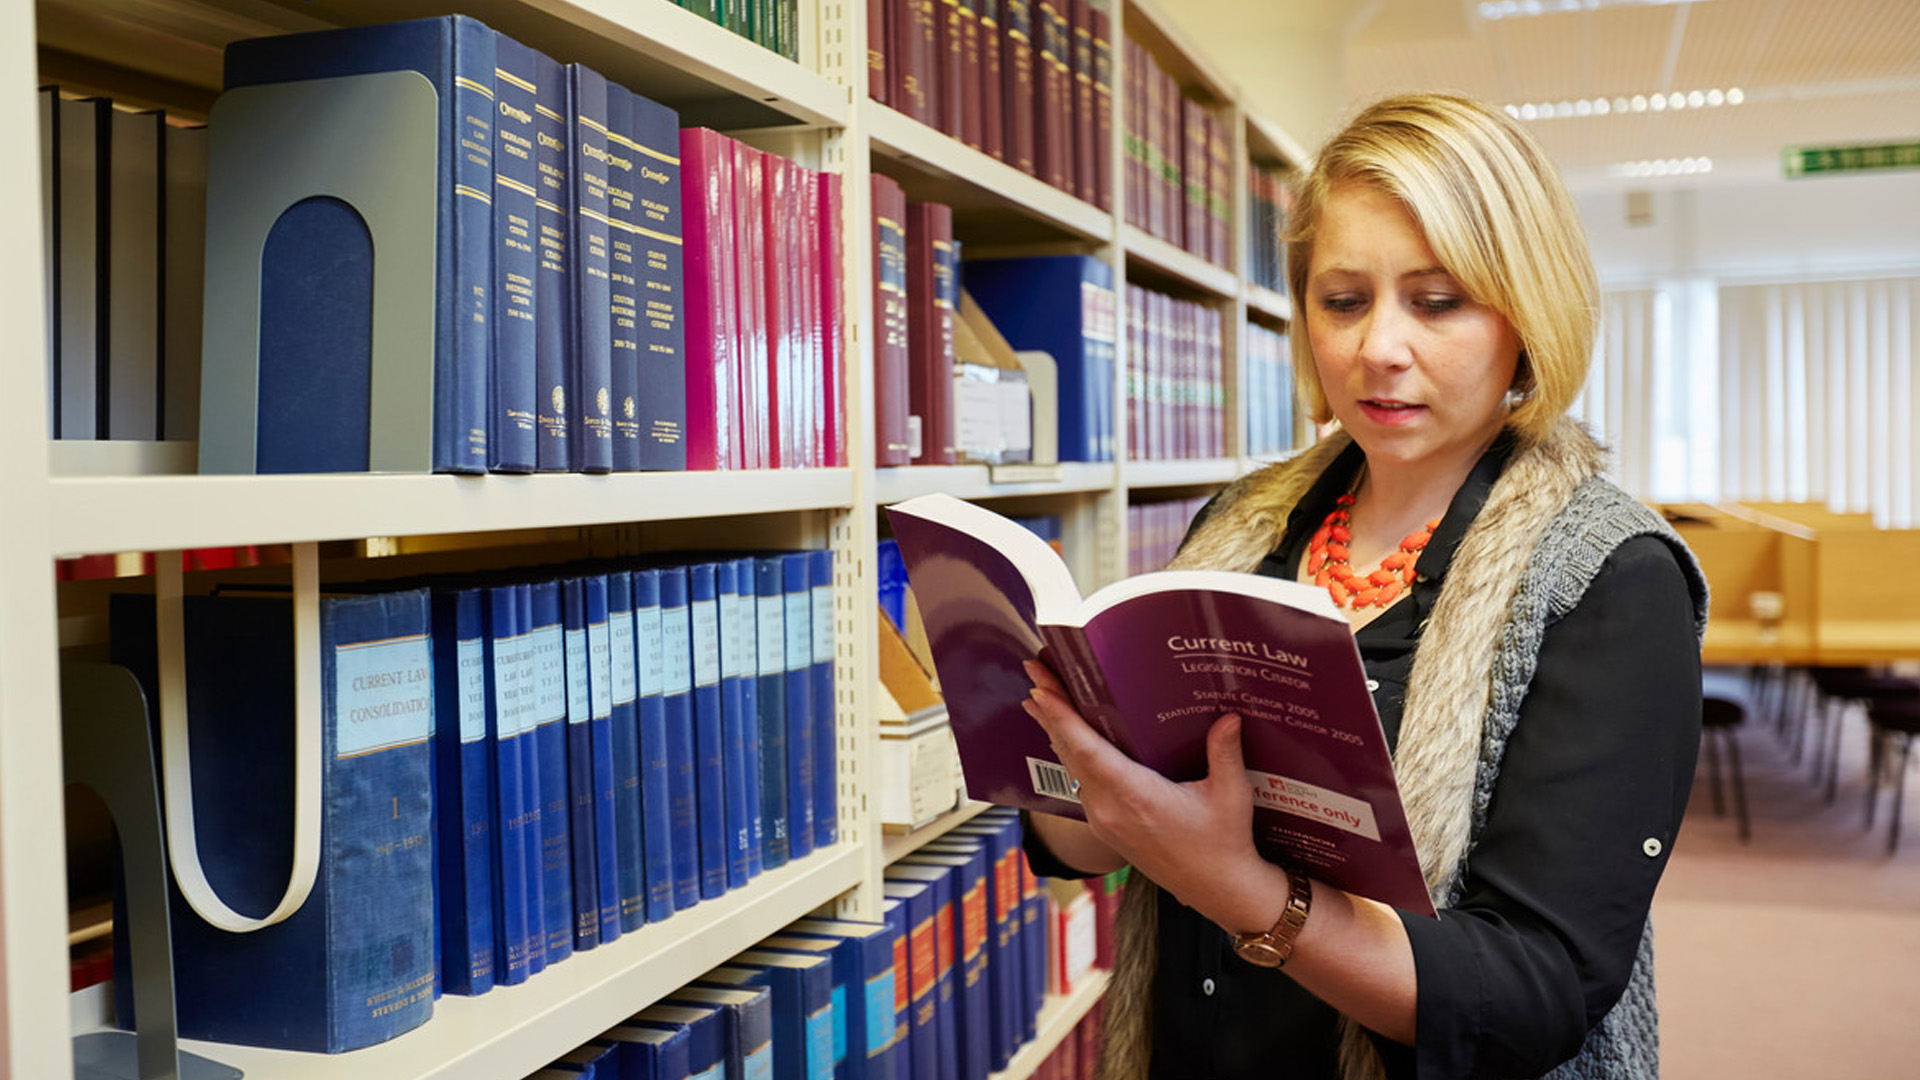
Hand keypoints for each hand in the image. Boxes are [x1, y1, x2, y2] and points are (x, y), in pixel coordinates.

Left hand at [1021, 659, 1262, 915]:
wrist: (1218, 890)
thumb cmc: (1224, 844)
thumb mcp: (1231, 795)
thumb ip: (1224, 753)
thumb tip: (1228, 715)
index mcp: (1135, 797)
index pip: (1088, 750)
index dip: (1062, 717)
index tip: (1041, 688)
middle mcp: (1110, 809)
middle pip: (1070, 752)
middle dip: (1050, 710)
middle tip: (1035, 670)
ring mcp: (1104, 820)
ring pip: (1071, 767)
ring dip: (1055, 730)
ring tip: (1039, 697)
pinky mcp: (1107, 827)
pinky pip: (1080, 782)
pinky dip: (1069, 753)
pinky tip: (1064, 737)